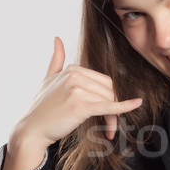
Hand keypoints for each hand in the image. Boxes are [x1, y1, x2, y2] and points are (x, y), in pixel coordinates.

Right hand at [17, 36, 141, 146]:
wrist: (32, 129)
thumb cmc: (42, 108)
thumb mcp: (48, 79)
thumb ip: (56, 60)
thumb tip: (57, 38)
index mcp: (72, 70)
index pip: (104, 81)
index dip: (110, 98)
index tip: (108, 113)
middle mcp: (75, 76)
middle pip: (110, 90)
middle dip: (114, 109)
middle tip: (109, 126)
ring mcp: (77, 90)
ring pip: (109, 101)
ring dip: (113, 118)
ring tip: (107, 131)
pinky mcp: (81, 105)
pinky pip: (109, 106)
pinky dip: (124, 106)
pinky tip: (136, 104)